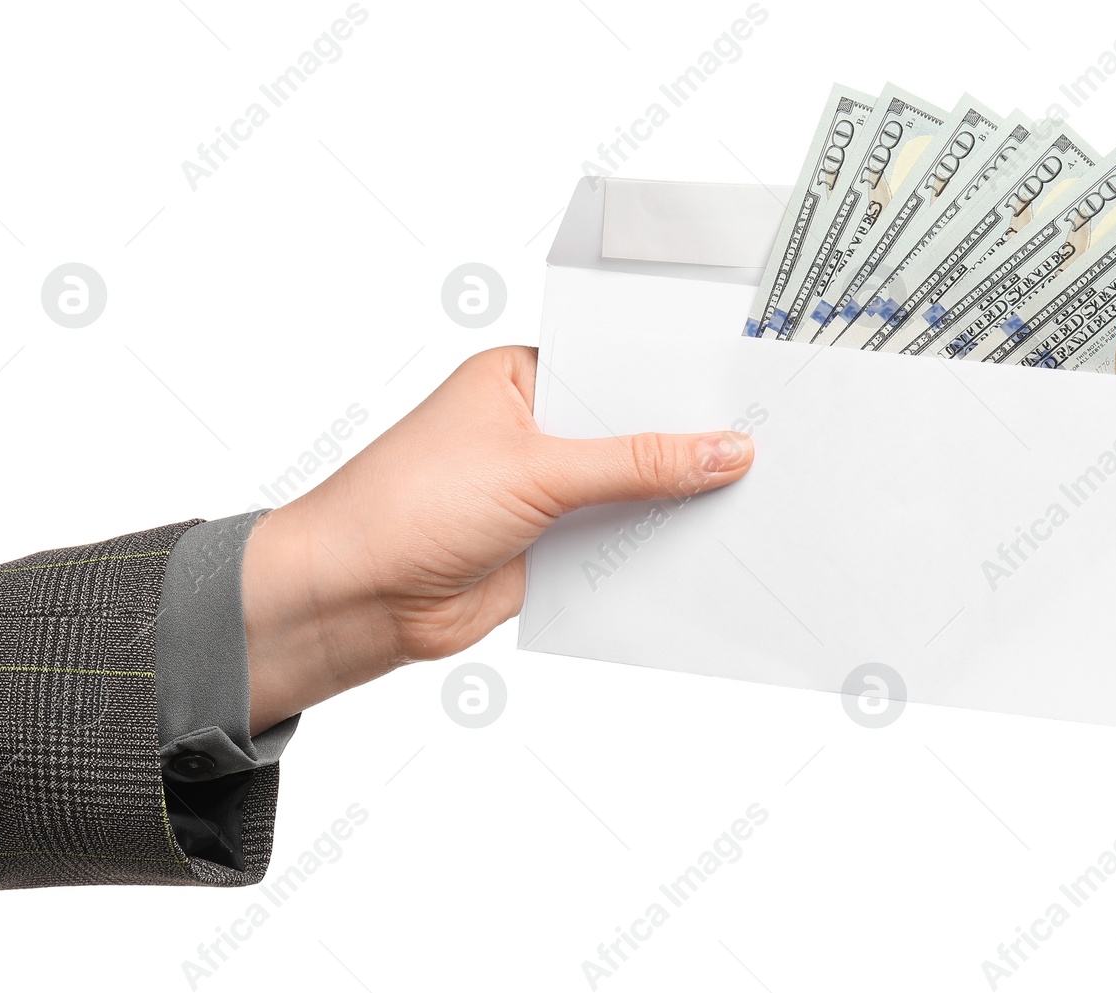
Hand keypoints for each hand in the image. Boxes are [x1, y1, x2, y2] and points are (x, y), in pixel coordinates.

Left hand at [240, 346, 754, 732]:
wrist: (351, 600)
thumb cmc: (408, 505)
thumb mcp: (536, 469)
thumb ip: (636, 463)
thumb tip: (723, 450)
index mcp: (519, 378)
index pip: (615, 368)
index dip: (676, 380)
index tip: (742, 387)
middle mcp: (531, 430)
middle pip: (627, 434)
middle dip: (683, 447)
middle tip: (763, 446)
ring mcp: (539, 493)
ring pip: (625, 495)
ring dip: (670, 505)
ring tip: (751, 501)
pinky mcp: (544, 551)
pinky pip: (612, 547)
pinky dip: (647, 552)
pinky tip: (700, 552)